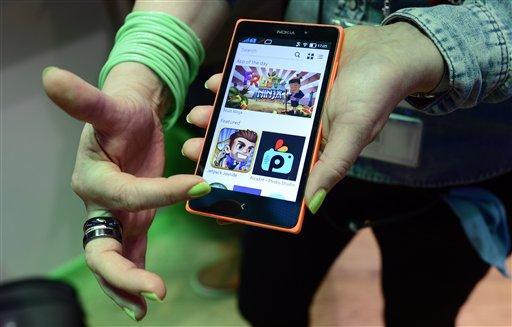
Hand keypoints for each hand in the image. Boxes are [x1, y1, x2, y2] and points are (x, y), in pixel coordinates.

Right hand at [43, 62, 209, 320]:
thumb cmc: (120, 114)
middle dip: (125, 273)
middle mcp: (100, 206)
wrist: (128, 120)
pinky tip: (148, 297)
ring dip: (129, 285)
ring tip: (147, 305)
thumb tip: (51, 77)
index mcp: (93, 181)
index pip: (127, 196)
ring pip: (116, 259)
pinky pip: (132, 252)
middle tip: (154, 292)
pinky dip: (138, 275)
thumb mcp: (108, 107)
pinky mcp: (133, 220)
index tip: (202, 183)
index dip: (162, 194)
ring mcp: (116, 217)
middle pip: (102, 249)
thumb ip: (85, 100)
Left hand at [182, 22, 443, 214]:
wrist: (386, 49)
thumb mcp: (355, 132)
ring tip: (198, 116)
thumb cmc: (375, 94)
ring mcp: (287, 103)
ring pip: (247, 113)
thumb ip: (332, 166)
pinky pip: (253, 83)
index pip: (271, 171)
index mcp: (309, 149)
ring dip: (221, 115)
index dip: (243, 179)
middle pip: (252, 141)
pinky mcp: (285, 78)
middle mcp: (294, 129)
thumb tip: (311, 206)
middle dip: (221, 145)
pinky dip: (234, 82)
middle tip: (193, 146)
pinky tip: (216, 83)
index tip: (212, 182)